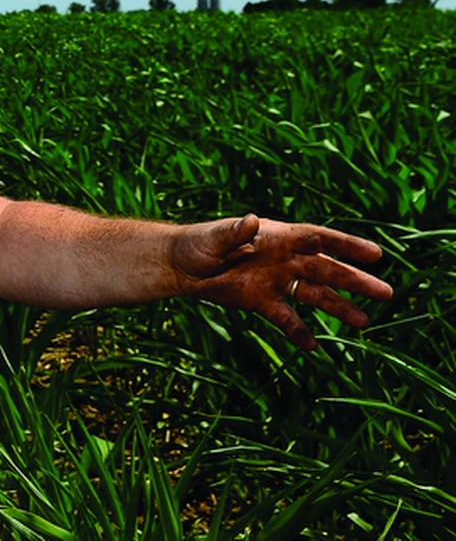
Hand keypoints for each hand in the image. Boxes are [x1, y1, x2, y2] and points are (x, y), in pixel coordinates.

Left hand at [171, 214, 392, 349]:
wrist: (179, 266)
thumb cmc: (197, 244)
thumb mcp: (214, 237)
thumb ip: (235, 232)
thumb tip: (252, 220)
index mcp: (277, 237)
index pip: (320, 240)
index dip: (347, 245)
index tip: (375, 254)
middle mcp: (284, 259)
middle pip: (327, 270)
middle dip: (356, 281)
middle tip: (386, 293)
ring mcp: (276, 282)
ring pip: (315, 296)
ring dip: (339, 308)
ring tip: (364, 323)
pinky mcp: (262, 302)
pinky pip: (287, 319)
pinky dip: (300, 332)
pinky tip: (314, 346)